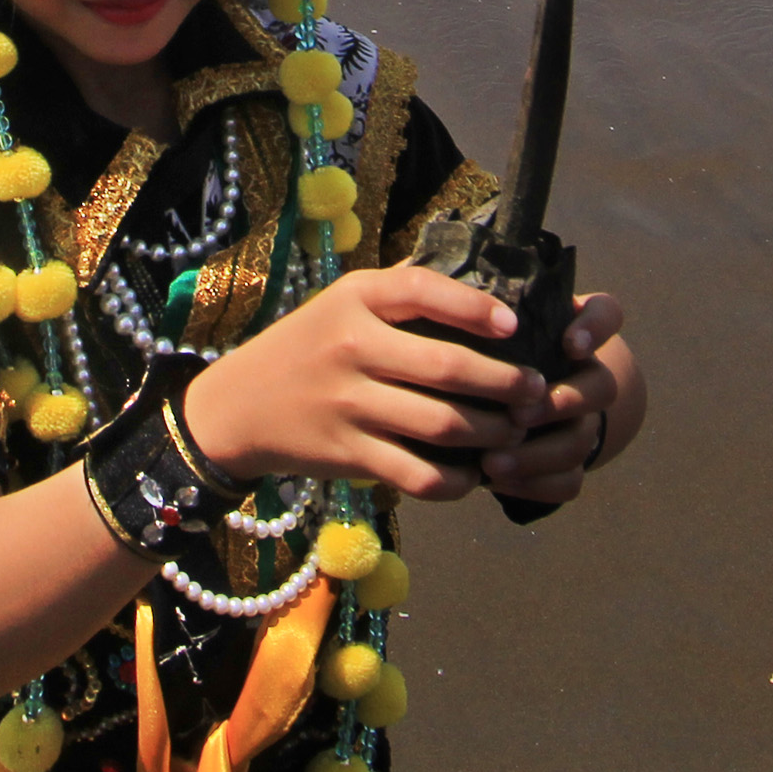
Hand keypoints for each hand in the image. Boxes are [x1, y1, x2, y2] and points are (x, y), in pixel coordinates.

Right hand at [181, 266, 542, 502]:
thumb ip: (399, 295)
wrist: (238, 407)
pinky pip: (419, 475)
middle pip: (449, 368)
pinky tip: (473, 474)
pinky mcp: (348, 454)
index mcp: (354, 299)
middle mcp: (352, 347)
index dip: (476, 307)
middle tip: (535, 392)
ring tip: (514, 430)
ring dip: (493, 432)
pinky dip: (456, 480)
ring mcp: (349, 404)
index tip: (514, 325)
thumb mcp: (342, 303)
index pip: (423, 290)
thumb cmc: (306, 347)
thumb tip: (483, 291)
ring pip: (443, 425)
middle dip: (507, 384)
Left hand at [481, 292, 643, 507]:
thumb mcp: (479, 325)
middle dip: (561, 403)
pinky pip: (570, 481)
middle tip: (517, 416)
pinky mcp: (570, 462)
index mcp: (571, 332)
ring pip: (582, 441)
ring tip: (490, 462)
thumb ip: (475, 312)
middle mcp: (586, 376)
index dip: (595, 329)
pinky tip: (496, 482)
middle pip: (602, 388)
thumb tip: (442, 305)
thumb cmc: (480, 348)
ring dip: (538, 454)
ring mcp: (582, 422)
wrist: (493, 398)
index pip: (607, 315)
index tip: (569, 344)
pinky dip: (534, 485)